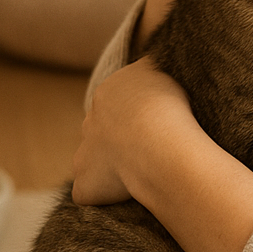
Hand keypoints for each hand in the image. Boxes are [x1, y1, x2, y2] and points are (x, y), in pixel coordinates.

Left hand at [69, 55, 194, 205]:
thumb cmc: (168, 105)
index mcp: (108, 91)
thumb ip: (153, 66)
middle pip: (102, 130)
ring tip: (143, 173)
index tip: (158, 124)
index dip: (138, 115)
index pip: (118, 102)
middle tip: (152, 148)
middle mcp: (90, 120)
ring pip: (93, 161)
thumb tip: (154, 55)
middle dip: (120, 139)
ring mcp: (84, 154)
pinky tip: (129, 195)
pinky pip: (91, 193)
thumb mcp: (164, 68)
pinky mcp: (85, 185)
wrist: (157, 141)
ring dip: (111, 167)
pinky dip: (105, 196)